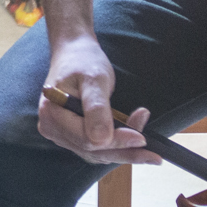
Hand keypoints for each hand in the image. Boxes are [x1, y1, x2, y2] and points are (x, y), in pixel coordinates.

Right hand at [36, 33, 159, 165]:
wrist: (74, 53)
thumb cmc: (83, 61)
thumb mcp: (94, 79)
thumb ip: (97, 109)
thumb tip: (101, 140)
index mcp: (52, 114)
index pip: (87, 139)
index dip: (116, 141)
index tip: (142, 138)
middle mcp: (52, 128)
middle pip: (92, 150)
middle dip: (124, 149)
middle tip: (154, 153)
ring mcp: (61, 133)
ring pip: (96, 153)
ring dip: (123, 151)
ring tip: (149, 149)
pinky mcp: (71, 135)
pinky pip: (95, 148)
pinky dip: (115, 147)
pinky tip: (133, 141)